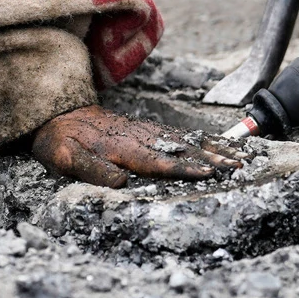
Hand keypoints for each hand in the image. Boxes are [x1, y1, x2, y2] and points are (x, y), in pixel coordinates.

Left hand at [31, 105, 242, 187]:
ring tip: (240, 156)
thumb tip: (123, 183)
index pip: (159, 162)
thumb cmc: (63, 142)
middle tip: (239, 167)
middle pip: (182, 149)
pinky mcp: (149, 130)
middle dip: (212, 158)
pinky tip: (219, 145)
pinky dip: (203, 139)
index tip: (208, 173)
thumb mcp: (67, 159)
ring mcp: (146, 131)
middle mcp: (140, 137)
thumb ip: (94, 170)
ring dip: (214, 148)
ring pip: (186, 140)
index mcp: (123, 148)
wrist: (58, 114)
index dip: (184, 169)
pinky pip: (181, 135)